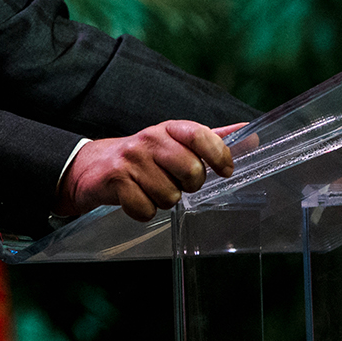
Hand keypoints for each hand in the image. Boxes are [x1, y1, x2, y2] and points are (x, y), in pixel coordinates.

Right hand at [55, 121, 235, 222]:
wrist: (92, 167)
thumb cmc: (142, 158)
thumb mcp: (174, 143)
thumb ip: (210, 141)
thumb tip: (250, 135)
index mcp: (168, 129)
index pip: (201, 135)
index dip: (219, 155)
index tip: (225, 170)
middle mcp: (149, 139)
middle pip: (191, 171)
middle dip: (188, 185)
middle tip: (175, 182)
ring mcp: (131, 160)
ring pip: (170, 196)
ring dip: (162, 200)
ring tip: (150, 189)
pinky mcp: (115, 181)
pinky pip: (146, 210)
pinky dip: (143, 211)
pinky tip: (135, 198)